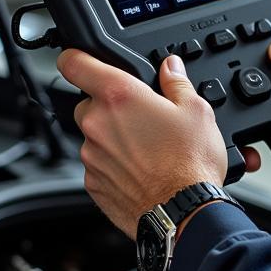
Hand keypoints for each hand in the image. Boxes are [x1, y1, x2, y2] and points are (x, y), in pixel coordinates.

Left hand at [56, 50, 250, 236]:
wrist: (184, 214)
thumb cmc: (190, 163)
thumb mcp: (197, 110)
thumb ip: (177, 83)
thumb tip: (170, 68)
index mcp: (119, 96)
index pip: (74, 63)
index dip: (76, 57)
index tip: (82, 58)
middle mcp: (97, 124)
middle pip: (88, 102)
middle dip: (110, 105)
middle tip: (141, 115)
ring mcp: (91, 156)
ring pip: (95, 136)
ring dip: (115, 137)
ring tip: (150, 148)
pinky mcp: (93, 184)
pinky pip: (99, 165)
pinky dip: (115, 164)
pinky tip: (144, 169)